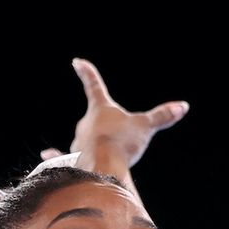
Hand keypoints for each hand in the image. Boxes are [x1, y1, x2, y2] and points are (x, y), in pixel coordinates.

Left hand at [39, 58, 189, 168]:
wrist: (104, 166)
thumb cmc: (122, 142)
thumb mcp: (145, 127)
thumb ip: (162, 116)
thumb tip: (183, 106)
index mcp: (101, 109)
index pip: (94, 85)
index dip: (87, 73)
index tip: (76, 62)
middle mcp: (86, 123)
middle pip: (95, 120)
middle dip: (107, 128)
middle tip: (122, 140)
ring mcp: (78, 142)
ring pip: (87, 141)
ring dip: (97, 147)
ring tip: (112, 158)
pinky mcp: (72, 159)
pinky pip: (62, 156)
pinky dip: (55, 156)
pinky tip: (45, 154)